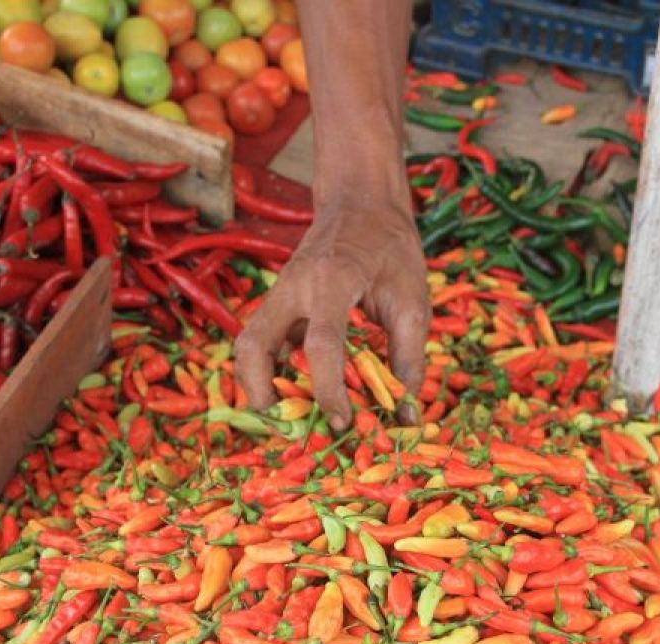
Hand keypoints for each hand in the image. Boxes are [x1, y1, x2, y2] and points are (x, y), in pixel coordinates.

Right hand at [234, 198, 428, 429]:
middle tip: (288, 426)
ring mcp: (279, 293)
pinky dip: (268, 370)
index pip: (321, 344)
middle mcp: (293, 286)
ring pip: (246, 344)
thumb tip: (404, 413)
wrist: (362, 202)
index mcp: (332, 280)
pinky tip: (292, 391)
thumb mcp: (413, 300)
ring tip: (283, 414)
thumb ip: (408, 358)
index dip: (329, 389)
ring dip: (255, 384)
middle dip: (261, 393)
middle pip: (253, 346)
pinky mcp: (278, 302)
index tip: (342, 421)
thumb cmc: (392, 248)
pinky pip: (261, 340)